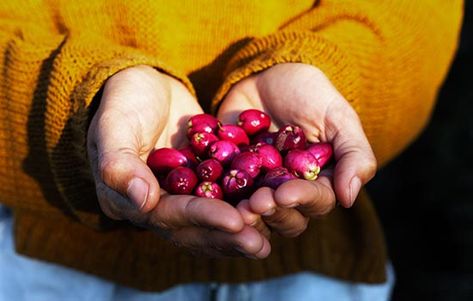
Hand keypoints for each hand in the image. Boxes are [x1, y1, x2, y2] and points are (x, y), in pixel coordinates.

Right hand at [87, 65, 269, 257]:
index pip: (167, 215)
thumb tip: (143, 203)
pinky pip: (223, 202)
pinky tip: (271, 213)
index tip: (234, 221)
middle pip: (192, 230)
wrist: (145, 86)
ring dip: (238, 233)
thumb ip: (120, 162)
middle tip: (259, 244)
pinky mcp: (199, 185)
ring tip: (267, 241)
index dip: (201, 218)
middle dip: (225, 237)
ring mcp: (178, 197)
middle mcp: (154, 207)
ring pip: (209, 224)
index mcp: (127, 199)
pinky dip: (244, 209)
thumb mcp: (115, 124)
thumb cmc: (124, 100)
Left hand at [217, 63, 375, 236]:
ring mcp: (259, 187)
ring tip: (238, 206)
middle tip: (256, 201)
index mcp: (320, 181)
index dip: (302, 200)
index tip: (284, 193)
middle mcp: (290, 190)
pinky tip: (213, 197)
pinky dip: (221, 199)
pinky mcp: (231, 178)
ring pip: (256, 215)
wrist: (266, 75)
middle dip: (272, 212)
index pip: (317, 201)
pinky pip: (225, 196)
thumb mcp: (337, 117)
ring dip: (248, 214)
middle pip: (286, 218)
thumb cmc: (309, 94)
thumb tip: (348, 199)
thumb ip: (353, 154)